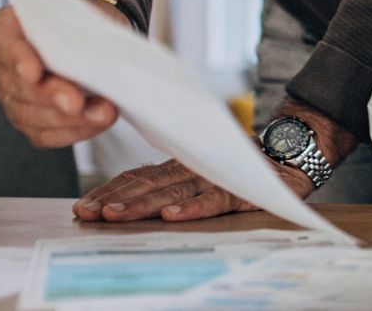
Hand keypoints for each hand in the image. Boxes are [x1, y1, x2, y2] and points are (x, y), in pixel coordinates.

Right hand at [0, 4, 120, 147]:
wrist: (94, 40)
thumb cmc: (85, 23)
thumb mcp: (87, 12)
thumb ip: (83, 27)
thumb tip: (97, 50)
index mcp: (7, 26)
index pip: (4, 40)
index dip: (18, 58)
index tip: (34, 72)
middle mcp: (1, 63)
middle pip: (17, 85)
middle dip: (50, 96)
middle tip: (76, 102)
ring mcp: (10, 94)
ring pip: (29, 115)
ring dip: (68, 119)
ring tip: (101, 113)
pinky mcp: (27, 120)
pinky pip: (43, 133)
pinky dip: (72, 131)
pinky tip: (95, 123)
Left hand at [72, 157, 304, 221]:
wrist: (289, 155)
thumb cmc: (240, 169)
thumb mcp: (200, 175)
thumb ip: (170, 184)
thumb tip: (125, 200)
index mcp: (178, 166)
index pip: (137, 177)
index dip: (109, 191)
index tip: (82, 207)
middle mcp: (190, 169)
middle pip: (147, 184)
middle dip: (115, 199)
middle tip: (88, 213)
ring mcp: (214, 177)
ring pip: (172, 192)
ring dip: (143, 204)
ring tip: (117, 215)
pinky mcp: (238, 189)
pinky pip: (212, 200)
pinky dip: (192, 208)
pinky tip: (172, 216)